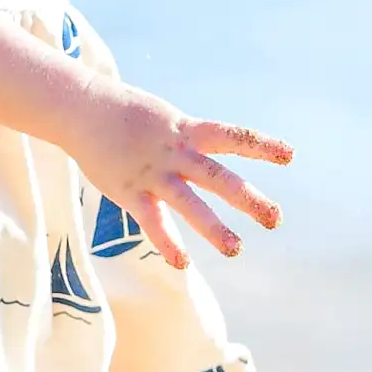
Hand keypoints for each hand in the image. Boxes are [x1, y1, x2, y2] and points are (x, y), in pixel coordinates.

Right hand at [71, 84, 290, 268]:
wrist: (81, 108)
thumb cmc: (125, 114)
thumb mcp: (164, 118)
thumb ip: (188, 137)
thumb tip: (211, 149)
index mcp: (186, 130)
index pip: (232, 137)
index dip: (261, 146)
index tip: (290, 156)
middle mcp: (174, 152)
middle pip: (218, 178)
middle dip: (248, 199)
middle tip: (276, 219)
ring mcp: (152, 174)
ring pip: (188, 203)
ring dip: (214, 228)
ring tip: (236, 249)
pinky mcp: (129, 191)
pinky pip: (151, 221)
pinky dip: (166, 242)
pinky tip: (182, 263)